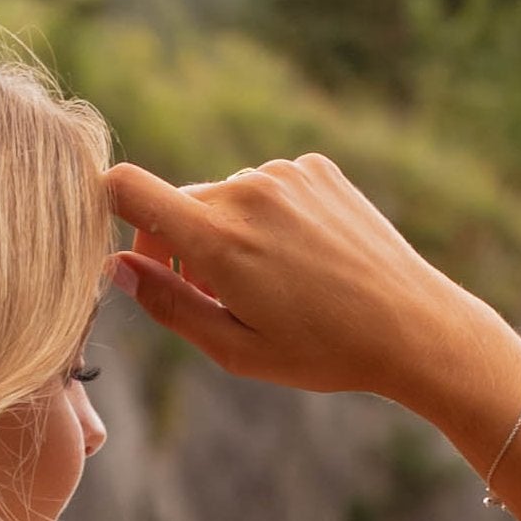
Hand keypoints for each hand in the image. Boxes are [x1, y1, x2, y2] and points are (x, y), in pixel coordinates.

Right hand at [105, 153, 506, 413]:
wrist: (412, 326)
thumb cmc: (322, 351)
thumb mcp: (234, 349)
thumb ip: (168, 304)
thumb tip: (117, 268)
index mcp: (219, 239)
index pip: (128, 188)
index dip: (107, 208)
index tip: (129, 249)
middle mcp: (248, 191)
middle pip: (179, 205)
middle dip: (180, 247)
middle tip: (215, 299)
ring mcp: (285, 174)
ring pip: (225, 197)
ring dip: (228, 234)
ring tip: (270, 285)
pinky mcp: (316, 168)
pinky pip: (267, 187)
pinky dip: (268, 218)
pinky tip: (302, 259)